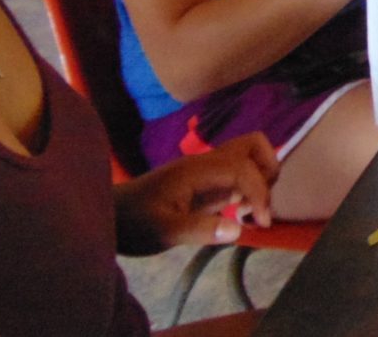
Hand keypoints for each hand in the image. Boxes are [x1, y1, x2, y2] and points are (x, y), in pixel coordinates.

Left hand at [115, 133, 278, 254]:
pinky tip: (236, 215)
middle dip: (267, 172)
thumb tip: (239, 230)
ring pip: (249, 157)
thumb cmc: (134, 223)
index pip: (244, 167)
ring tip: (247, 213)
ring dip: (260, 180)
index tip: (261, 223)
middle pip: (253, 145)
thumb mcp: (164, 232)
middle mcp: (207, 164)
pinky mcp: (206, 184)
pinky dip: (249, 190)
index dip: (260, 191)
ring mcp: (207, 172)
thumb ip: (200, 230)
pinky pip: (240, 175)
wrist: (110, 217)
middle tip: (258, 206)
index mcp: (198, 169)